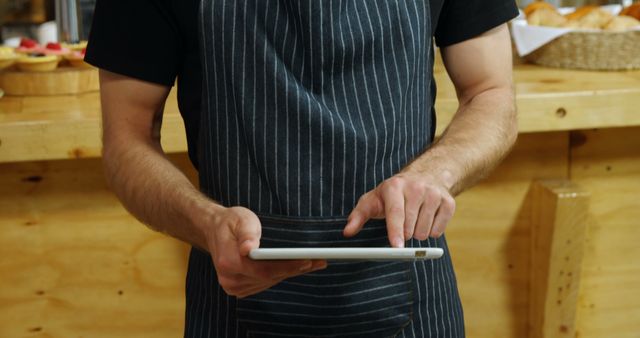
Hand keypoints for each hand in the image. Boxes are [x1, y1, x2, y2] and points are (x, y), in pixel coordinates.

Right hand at [204, 206, 326, 297]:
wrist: (214, 230)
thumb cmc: (230, 222)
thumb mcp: (240, 219)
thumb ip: (246, 233)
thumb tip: (249, 248)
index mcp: (228, 262)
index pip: (263, 270)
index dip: (287, 267)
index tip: (307, 261)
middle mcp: (230, 279)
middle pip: (269, 278)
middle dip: (295, 269)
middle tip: (319, 261)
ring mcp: (234, 286)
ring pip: (269, 282)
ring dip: (291, 273)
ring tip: (313, 263)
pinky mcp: (240, 288)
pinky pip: (265, 283)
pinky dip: (281, 275)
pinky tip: (296, 268)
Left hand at [343, 172, 455, 247]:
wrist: (425, 175)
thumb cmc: (392, 194)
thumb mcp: (372, 200)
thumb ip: (358, 216)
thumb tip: (347, 232)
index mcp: (394, 187)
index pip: (396, 213)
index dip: (395, 231)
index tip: (397, 247)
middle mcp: (416, 187)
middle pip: (410, 227)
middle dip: (404, 233)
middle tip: (401, 224)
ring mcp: (434, 194)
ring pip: (424, 232)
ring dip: (417, 233)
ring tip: (413, 219)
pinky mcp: (449, 202)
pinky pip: (439, 231)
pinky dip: (431, 231)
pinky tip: (426, 218)